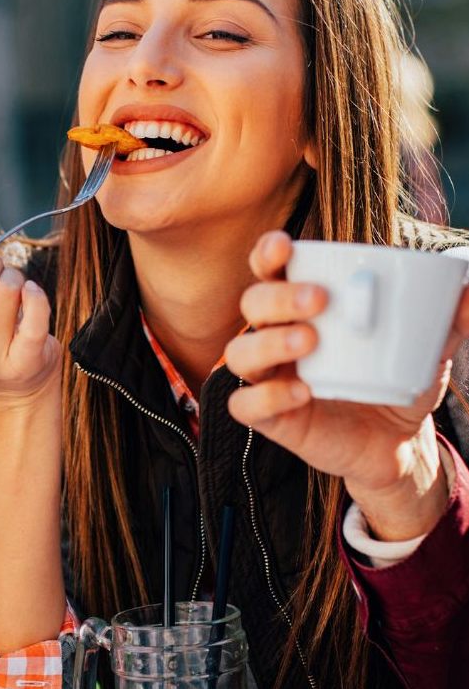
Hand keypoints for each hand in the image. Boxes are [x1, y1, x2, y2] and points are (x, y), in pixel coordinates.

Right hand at [225, 231, 461, 540]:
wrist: (397, 443)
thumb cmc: (397, 379)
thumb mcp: (428, 347)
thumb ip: (448, 318)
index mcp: (301, 307)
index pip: (270, 270)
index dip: (268, 254)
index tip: (286, 245)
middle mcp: (275, 336)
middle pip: (252, 304)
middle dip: (277, 297)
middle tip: (319, 299)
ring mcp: (268, 377)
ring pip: (240, 353)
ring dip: (268, 342)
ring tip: (310, 342)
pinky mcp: (271, 418)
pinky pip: (246, 405)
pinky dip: (267, 396)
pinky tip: (301, 392)